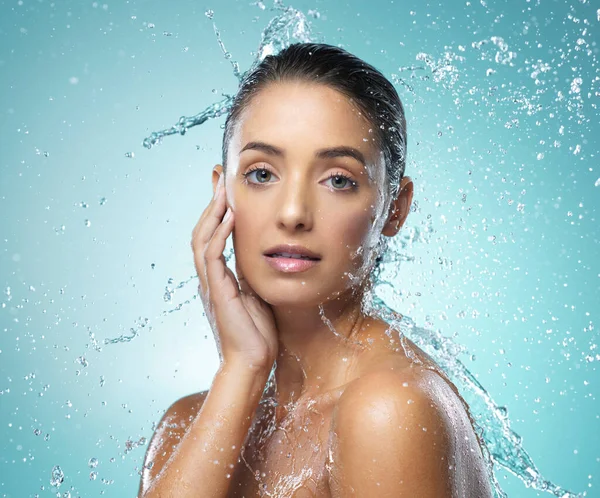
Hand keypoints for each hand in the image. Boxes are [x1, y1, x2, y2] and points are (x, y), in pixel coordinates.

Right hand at [191, 173, 278, 370]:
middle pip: (202, 230)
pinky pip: (212, 257)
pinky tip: (229, 217)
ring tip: (223, 188)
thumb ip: (251, 275)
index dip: (216, 210)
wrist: (252, 364)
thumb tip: (261, 255)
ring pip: (202, 239)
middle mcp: (209, 278)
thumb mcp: (256, 294)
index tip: (224, 187)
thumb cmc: (258, 334)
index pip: (212, 235)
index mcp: (218, 278)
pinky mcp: (217, 292)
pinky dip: (219, 234)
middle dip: (211, 201)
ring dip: (213, 211)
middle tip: (218, 176)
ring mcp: (210, 285)